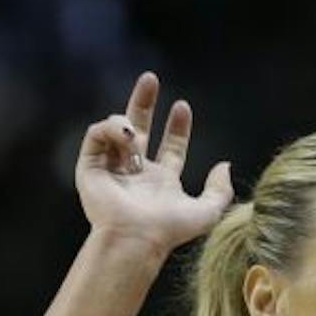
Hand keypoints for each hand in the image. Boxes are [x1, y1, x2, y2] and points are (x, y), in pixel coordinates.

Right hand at [75, 73, 234, 258]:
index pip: (172, 146)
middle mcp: (137, 173)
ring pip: (117, 129)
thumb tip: (225, 165)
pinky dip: (109, 129)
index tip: (183, 107)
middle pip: (140, 128)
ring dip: (127, 121)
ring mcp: (113, 169)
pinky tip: (123, 137)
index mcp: (162, 181)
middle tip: (151, 78)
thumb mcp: (207, 212)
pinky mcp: (90, 168)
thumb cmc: (168, 230)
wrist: (135, 237)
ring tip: (132, 134)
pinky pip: (96, 135)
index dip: (178, 126)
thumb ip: (220, 190)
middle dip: (145, 102)